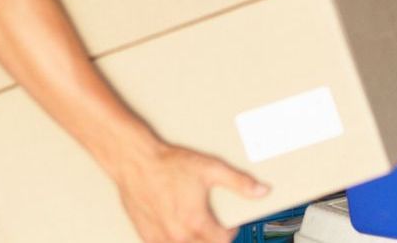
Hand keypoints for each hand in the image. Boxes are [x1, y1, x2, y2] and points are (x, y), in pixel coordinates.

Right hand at [112, 140, 268, 242]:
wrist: (136, 162)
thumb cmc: (168, 164)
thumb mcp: (211, 168)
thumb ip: (239, 182)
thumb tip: (261, 191)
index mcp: (195, 222)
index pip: (223, 241)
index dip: (230, 231)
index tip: (229, 223)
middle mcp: (176, 234)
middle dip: (212, 237)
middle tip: (212, 222)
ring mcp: (159, 237)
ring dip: (194, 240)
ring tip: (194, 223)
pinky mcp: (146, 235)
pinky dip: (173, 240)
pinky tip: (176, 226)